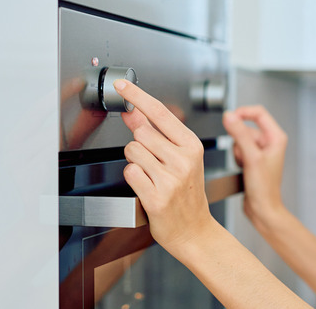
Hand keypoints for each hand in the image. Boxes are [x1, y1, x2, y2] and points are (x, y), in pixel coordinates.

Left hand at [113, 79, 214, 249]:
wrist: (194, 230)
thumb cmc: (187, 193)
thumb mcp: (179, 158)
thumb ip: (155, 133)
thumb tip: (133, 111)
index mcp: (192, 146)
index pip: (160, 112)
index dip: (137, 96)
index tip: (121, 85)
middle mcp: (184, 160)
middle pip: (142, 133)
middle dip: (139, 144)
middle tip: (153, 161)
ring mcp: (171, 179)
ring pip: (133, 152)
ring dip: (135, 161)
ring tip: (151, 175)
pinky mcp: (156, 197)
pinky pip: (130, 173)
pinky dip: (132, 178)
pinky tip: (146, 187)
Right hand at [222, 106, 287, 225]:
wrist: (262, 208)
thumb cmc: (264, 188)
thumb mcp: (251, 157)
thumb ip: (239, 134)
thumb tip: (230, 116)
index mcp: (276, 137)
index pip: (258, 113)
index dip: (243, 113)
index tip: (230, 118)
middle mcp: (270, 142)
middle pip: (246, 127)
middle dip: (239, 140)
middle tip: (244, 155)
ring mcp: (261, 150)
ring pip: (240, 139)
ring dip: (238, 151)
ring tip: (245, 165)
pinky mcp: (252, 158)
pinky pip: (238, 149)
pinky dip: (237, 158)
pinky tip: (243, 169)